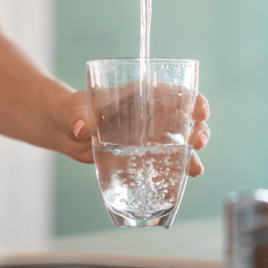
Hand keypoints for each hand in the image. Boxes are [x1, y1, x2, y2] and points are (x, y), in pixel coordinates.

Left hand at [56, 89, 210, 176]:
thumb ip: (78, 116)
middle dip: (198, 128)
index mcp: (139, 94)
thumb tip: (82, 128)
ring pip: (180, 139)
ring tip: (196, 168)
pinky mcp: (143, 152)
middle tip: (199, 141)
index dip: (191, 98)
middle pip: (183, 116)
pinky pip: (166, 159)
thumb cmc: (74, 110)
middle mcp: (150, 113)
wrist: (67, 131)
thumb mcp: (75, 110)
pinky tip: (187, 176)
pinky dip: (178, 167)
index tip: (200, 110)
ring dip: (192, 151)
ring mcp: (149, 133)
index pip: (172, 91)